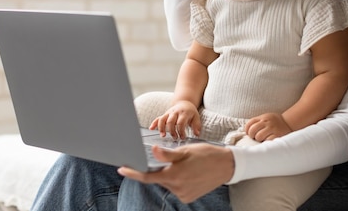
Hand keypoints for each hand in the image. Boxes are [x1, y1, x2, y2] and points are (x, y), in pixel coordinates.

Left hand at [118, 143, 234, 202]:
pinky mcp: (188, 198)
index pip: (147, 177)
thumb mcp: (186, 150)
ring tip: (185, 165)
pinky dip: (177, 181)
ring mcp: (183, 195)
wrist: (226, 166)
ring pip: (167, 183)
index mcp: (174, 175)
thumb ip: (167, 155)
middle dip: (158, 170)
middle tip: (172, 160)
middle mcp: (177, 188)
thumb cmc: (205, 154)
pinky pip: (176, 189)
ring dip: (169, 175)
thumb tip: (153, 151)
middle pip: (158, 179)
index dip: (133, 173)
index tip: (121, 169)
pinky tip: (188, 173)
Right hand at [150, 100, 200, 138]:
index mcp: (184, 113)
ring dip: (161, 128)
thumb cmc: (191, 113)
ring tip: (163, 135)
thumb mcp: (196, 118)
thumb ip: (196, 126)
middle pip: (171, 121)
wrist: (185, 103)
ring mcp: (169, 113)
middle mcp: (175, 112)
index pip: (181, 123)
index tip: (183, 137)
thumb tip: (196, 134)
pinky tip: (151, 129)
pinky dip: (154, 123)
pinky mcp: (165, 114)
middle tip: (175, 138)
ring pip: (163, 119)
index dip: (181, 131)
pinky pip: (158, 118)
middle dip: (172, 131)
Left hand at [245, 113, 292, 141]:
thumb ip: (258, 122)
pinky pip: (267, 141)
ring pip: (258, 136)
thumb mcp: (266, 118)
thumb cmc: (275, 122)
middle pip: (252, 130)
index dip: (247, 130)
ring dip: (259, 139)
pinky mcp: (277, 135)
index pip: (250, 123)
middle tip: (255, 137)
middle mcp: (267, 122)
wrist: (289, 122)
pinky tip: (268, 140)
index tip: (248, 133)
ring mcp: (272, 128)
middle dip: (252, 135)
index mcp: (263, 118)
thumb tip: (247, 130)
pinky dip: (266, 142)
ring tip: (262, 139)